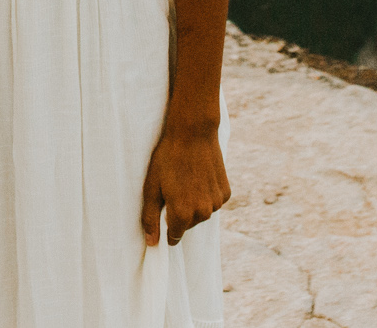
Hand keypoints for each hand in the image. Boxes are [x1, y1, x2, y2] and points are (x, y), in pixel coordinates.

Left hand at [139, 119, 228, 246]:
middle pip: (188, 225)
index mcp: (182, 214)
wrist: (193, 133)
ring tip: (186, 181)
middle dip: (180, 213)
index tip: (164, 213)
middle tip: (173, 189)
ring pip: (202, 214)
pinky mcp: (226, 193)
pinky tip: (200, 178)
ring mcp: (216, 203)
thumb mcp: (151, 188)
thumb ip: (150, 218)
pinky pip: (214, 203)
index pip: (174, 237)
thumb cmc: (168, 158)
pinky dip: (207, 195)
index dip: (167, 226)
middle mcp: (202, 212)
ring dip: (194, 205)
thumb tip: (151, 243)